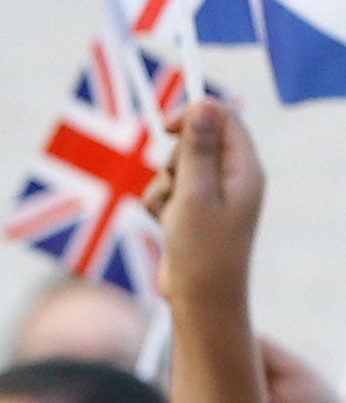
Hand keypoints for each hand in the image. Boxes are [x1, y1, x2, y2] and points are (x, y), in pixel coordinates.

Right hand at [146, 98, 263, 317]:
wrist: (200, 298)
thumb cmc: (203, 250)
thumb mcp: (196, 194)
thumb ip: (197, 148)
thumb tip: (204, 104)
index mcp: (245, 171)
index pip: (225, 120)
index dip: (196, 115)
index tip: (166, 126)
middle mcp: (232, 180)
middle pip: (196, 142)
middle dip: (174, 159)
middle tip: (178, 186)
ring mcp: (212, 197)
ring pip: (175, 168)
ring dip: (162, 185)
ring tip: (170, 214)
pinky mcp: (193, 212)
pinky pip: (167, 191)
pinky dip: (158, 203)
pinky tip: (164, 224)